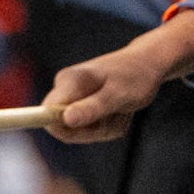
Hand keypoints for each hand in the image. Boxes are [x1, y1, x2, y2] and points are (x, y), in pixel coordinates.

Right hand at [45, 12, 193, 141]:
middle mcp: (65, 88)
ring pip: (80, 131)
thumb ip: (91, 108)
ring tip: (122, 110)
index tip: (85, 128)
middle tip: (117, 116)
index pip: (45, 113)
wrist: (148, 63)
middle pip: (65, 128)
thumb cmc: (136, 77)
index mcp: (69, 82)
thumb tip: (65, 120)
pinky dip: (108, 125)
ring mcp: (72, 97)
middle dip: (93, 130)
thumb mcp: (118, 95)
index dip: (58, 128)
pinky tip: (119, 110)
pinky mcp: (81, 104)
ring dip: (104, 128)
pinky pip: (89, 129)